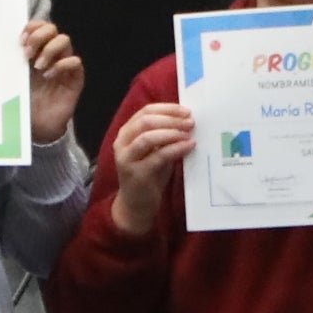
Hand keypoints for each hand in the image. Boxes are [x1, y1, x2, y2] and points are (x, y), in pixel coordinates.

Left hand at [22, 19, 86, 143]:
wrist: (37, 126)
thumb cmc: (23, 102)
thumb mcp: (12, 80)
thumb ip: (8, 64)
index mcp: (35, 51)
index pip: (38, 26)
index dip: (31, 28)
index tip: (20, 41)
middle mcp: (50, 54)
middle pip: (52, 28)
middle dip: (39, 36)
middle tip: (28, 54)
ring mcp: (64, 65)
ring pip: (65, 40)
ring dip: (50, 49)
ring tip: (39, 66)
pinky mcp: (74, 78)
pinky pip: (75, 61)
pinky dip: (62, 64)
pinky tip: (50, 76)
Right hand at [104, 99, 196, 235]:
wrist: (136, 204)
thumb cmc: (148, 175)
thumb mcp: (155, 151)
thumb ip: (164, 136)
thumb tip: (187, 121)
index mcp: (126, 133)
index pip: (145, 112)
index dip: (167, 109)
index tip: (187, 111)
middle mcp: (122, 143)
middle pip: (145, 121)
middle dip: (171, 119)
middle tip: (190, 122)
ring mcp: (126, 158)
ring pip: (148, 137)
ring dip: (172, 133)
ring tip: (189, 134)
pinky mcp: (136, 173)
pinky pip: (158, 156)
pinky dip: (175, 149)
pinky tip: (188, 146)